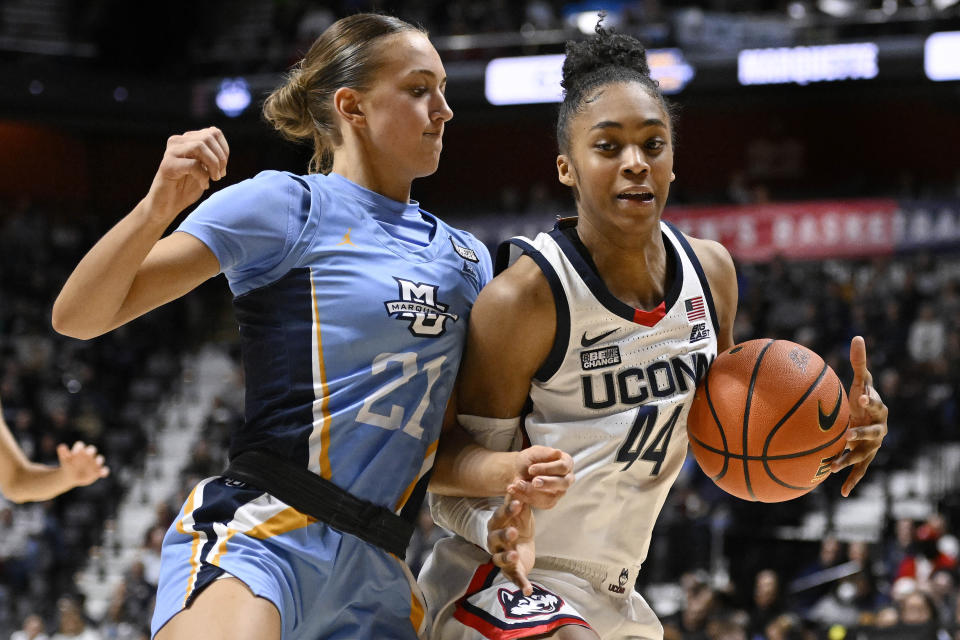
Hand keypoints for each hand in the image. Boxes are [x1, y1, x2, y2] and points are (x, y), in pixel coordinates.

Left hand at [57, 441, 109, 488]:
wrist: (71, 476)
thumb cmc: (68, 466)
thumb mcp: (64, 460)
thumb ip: (63, 453)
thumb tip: (61, 446)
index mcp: (80, 450)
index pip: (80, 446)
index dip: (78, 448)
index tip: (75, 451)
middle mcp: (89, 455)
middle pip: (92, 450)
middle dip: (90, 451)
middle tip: (88, 452)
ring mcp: (94, 463)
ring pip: (99, 459)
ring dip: (98, 460)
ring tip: (97, 462)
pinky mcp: (98, 471)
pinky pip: (104, 470)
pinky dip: (104, 471)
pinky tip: (102, 473)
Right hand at [145, 127, 229, 217]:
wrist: (167, 205)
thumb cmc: (186, 188)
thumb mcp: (204, 169)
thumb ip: (212, 157)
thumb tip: (224, 151)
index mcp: (187, 139)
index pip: (213, 132)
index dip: (224, 150)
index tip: (223, 168)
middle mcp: (178, 141)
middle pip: (208, 137)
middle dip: (220, 157)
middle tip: (220, 175)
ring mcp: (171, 152)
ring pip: (200, 146)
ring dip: (213, 164)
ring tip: (214, 178)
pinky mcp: (167, 165)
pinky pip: (193, 164)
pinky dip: (204, 176)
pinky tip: (204, 185)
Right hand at [488, 491, 535, 595]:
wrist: (521, 546)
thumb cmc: (519, 524)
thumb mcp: (520, 511)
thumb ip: (518, 499)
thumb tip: (518, 479)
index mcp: (497, 524)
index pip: (500, 516)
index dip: (508, 510)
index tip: (518, 503)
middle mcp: (495, 541)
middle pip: (496, 538)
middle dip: (504, 535)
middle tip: (513, 532)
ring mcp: (501, 557)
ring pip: (500, 559)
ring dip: (507, 558)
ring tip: (515, 556)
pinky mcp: (510, 571)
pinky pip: (514, 578)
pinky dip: (521, 584)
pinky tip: (528, 590)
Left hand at [508, 445, 574, 508]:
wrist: (519, 470)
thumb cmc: (531, 459)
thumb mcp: (534, 452)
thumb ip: (544, 453)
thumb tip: (557, 452)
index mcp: (566, 463)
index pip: (562, 467)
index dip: (547, 469)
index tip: (531, 469)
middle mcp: (567, 478)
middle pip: (563, 483)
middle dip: (546, 483)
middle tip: (533, 482)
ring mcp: (560, 492)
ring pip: (551, 497)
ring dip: (532, 492)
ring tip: (517, 484)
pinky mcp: (550, 502)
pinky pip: (541, 504)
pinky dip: (525, 497)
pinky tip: (514, 490)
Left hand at [831, 336, 887, 496]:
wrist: (870, 421)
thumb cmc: (863, 399)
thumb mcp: (861, 381)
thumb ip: (859, 362)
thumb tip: (857, 336)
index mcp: (878, 409)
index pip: (875, 402)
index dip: (870, 398)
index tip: (861, 396)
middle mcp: (879, 429)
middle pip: (872, 432)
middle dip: (860, 434)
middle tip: (846, 435)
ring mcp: (873, 446)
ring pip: (862, 455)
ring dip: (847, 460)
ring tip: (831, 466)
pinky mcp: (866, 458)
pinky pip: (859, 471)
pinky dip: (851, 481)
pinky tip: (841, 493)